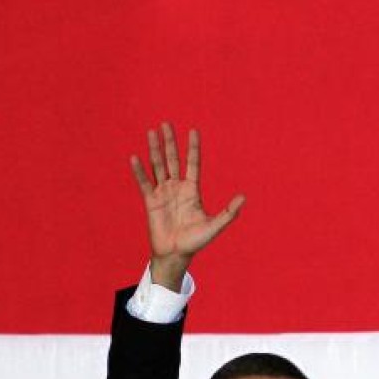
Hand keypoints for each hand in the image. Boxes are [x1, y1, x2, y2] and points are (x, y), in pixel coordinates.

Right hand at [130, 123, 244, 289]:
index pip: (193, 163)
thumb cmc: (196, 241)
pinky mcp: (151, 202)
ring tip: (151, 132)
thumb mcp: (214, 226)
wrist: (176, 254)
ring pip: (158, 166)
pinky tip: (135, 158)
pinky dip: (140, 171)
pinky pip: (144, 183)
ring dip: (154, 149)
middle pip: (172, 159)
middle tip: (166, 123)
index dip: (193, 148)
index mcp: (192, 190)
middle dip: (170, 142)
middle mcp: (177, 187)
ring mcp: (163, 193)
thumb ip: (229, 213)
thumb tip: (244, 198)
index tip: (193, 130)